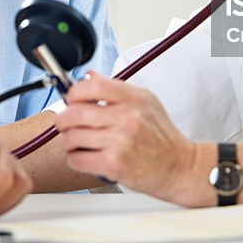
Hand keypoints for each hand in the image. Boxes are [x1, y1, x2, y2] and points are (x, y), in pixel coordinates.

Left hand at [55, 73, 200, 203]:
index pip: (92, 86)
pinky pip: (77, 159)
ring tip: (76, 142)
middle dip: (63, 119)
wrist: (179, 166)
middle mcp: (127, 118)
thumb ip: (116, 88)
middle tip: (65, 122)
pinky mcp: (114, 165)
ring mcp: (120, 142)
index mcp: (133, 99)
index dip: (74, 92)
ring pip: (72, 137)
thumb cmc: (162, 136)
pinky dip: (74, 158)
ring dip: (68, 140)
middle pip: (76, 112)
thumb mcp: (146, 102)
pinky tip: (83, 156)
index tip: (72, 99)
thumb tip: (88, 75)